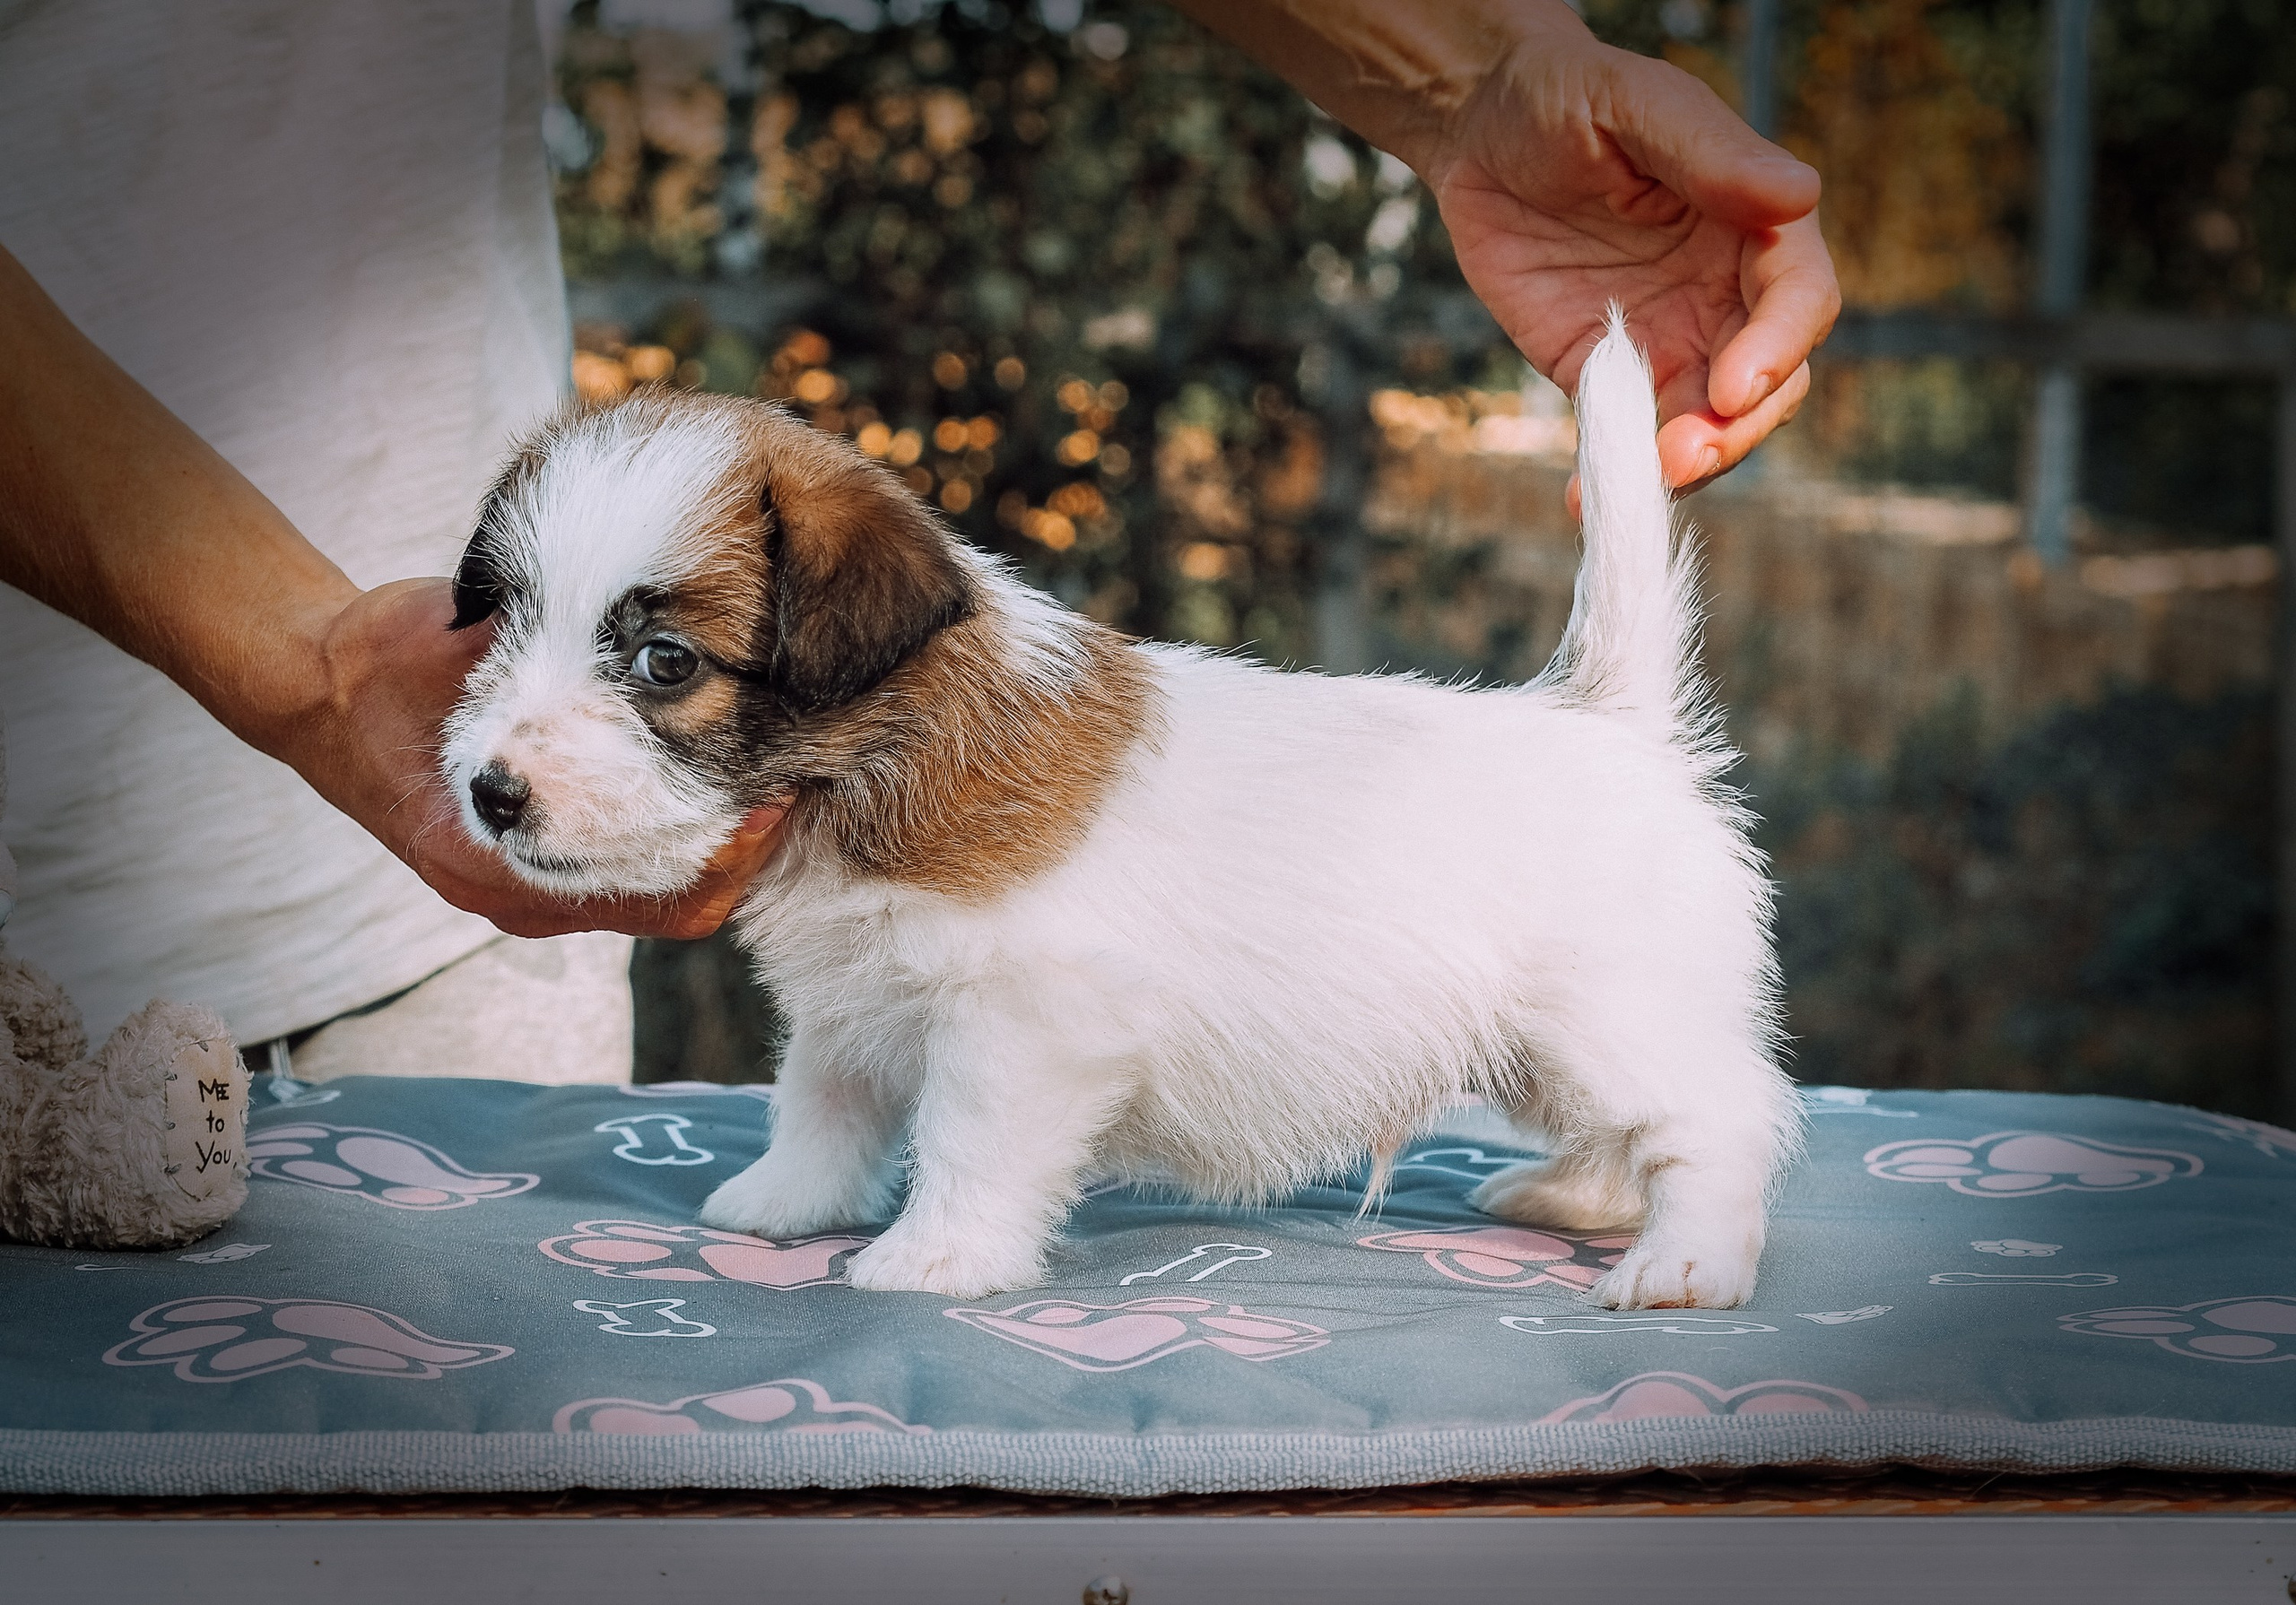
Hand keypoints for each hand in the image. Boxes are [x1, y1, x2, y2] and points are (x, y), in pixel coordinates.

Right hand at [298, 578, 785, 939]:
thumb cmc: (395, 660)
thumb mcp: (476, 645)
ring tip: (773, 786)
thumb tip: (661, 636)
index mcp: (493, 852)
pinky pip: (628, 885)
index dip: (724, 843)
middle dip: (739, 851)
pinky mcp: (530, 877)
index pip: (647, 883)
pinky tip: (716, 793)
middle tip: (794, 783)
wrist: (320, 689)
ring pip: (656, 901)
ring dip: (716, 852)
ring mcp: (522, 893)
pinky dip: (678, 849)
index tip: (774, 784)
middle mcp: (513, 891)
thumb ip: (555, 657)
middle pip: (668, 907)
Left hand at [1429, 32, 1838, 492]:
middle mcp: (1727, 294)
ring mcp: (1671, 341)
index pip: (1800, 300)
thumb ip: (1711, 152)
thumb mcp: (1635, 102)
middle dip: (1736, 429)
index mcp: (1756, 227)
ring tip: (1636, 483)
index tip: (1733, 385)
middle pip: (1767, 384)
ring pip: (1706, 426)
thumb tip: (1796, 196)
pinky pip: (1625, 437)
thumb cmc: (1569, 97)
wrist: (1483, 130)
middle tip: (1685, 455)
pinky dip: (1611, 475)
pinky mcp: (1607, 375)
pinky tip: (1582, 499)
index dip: (1778, 349)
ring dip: (1683, 465)